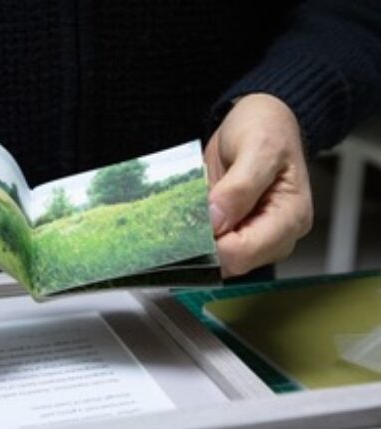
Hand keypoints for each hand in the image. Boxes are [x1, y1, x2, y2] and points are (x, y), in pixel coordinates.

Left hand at [204, 93, 312, 277]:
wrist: (261, 120)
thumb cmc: (268, 128)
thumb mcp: (258, 147)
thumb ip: (240, 187)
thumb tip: (217, 221)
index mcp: (290, 217)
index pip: (244, 252)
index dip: (212, 242)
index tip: (192, 222)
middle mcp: (275, 235)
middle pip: (230, 262)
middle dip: (203, 243)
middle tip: (184, 214)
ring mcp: (254, 236)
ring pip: (217, 259)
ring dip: (196, 240)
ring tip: (189, 209)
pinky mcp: (235, 232)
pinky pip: (211, 245)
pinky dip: (195, 233)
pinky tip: (190, 214)